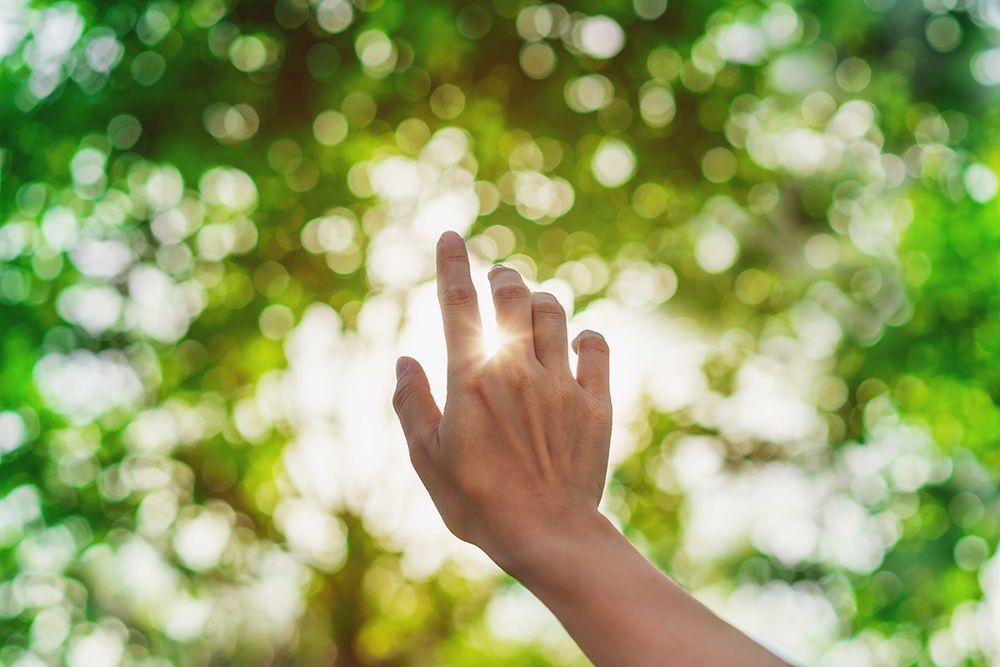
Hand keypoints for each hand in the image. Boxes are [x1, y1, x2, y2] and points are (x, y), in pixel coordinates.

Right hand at [392, 231, 611, 570]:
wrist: (546, 534)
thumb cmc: (477, 501)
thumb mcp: (426, 458)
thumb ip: (411, 403)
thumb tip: (403, 359)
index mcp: (471, 378)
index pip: (457, 303)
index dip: (452, 263)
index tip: (451, 235)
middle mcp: (518, 369)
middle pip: (513, 295)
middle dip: (503, 277)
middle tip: (499, 279)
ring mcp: (561, 384)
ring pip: (555, 313)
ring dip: (540, 301)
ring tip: (533, 307)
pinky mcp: (595, 403)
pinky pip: (596, 348)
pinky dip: (585, 337)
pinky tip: (576, 342)